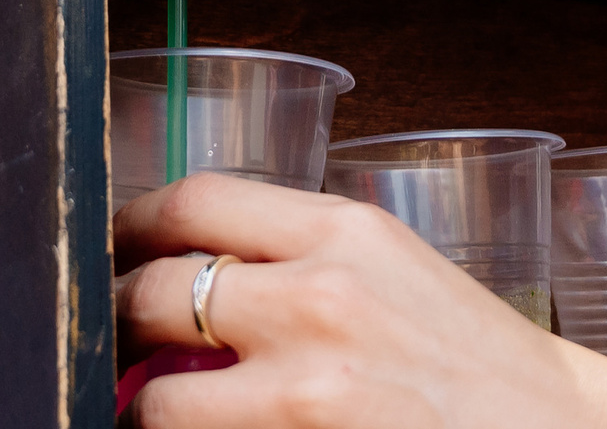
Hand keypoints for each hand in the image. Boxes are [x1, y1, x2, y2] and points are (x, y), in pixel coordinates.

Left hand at [112, 176, 606, 428]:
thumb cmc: (491, 372)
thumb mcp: (399, 275)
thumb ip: (302, 260)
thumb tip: (197, 268)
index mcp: (344, 230)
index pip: (188, 199)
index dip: (132, 225)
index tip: (115, 248)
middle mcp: (318, 300)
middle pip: (151, 292)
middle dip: (121, 321)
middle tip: (119, 341)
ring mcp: (309, 393)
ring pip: (157, 400)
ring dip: (147, 410)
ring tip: (158, 413)